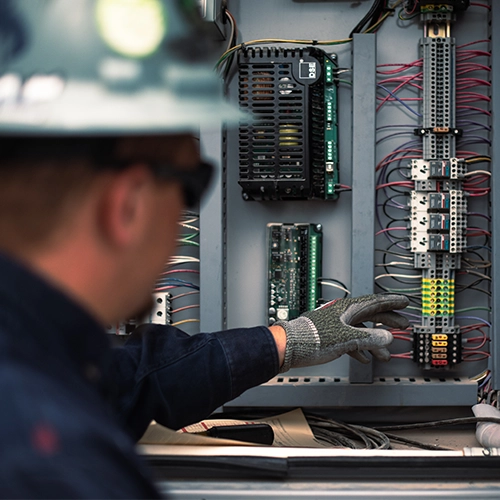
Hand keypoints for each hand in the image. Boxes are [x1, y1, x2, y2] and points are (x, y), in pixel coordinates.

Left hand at [275, 294, 408, 372]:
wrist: (290, 346)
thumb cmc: (312, 337)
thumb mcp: (346, 338)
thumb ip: (368, 338)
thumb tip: (387, 337)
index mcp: (347, 309)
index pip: (375, 302)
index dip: (391, 302)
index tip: (404, 302)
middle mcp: (343, 314)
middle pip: (370, 315)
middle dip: (387, 321)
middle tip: (402, 326)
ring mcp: (336, 325)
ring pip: (361, 331)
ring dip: (374, 342)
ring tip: (384, 354)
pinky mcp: (329, 337)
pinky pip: (350, 340)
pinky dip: (359, 348)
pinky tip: (363, 358)